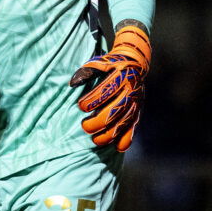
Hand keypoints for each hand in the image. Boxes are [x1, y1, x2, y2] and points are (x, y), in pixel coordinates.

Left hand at [70, 24, 150, 151]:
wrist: (136, 63)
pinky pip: (135, 127)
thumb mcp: (100, 63)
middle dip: (100, 121)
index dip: (93, 100)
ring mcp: (137, 102)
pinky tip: (118, 147)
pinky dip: (128, 138)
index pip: (106, 90)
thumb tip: (72, 84)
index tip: (80, 107)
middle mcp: (131, 90)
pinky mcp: (139, 111)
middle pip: (117, 110)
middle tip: (85, 127)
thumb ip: (87, 72)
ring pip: (125, 122)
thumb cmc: (112, 64)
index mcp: (121, 76)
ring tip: (95, 141)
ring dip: (111, 134)